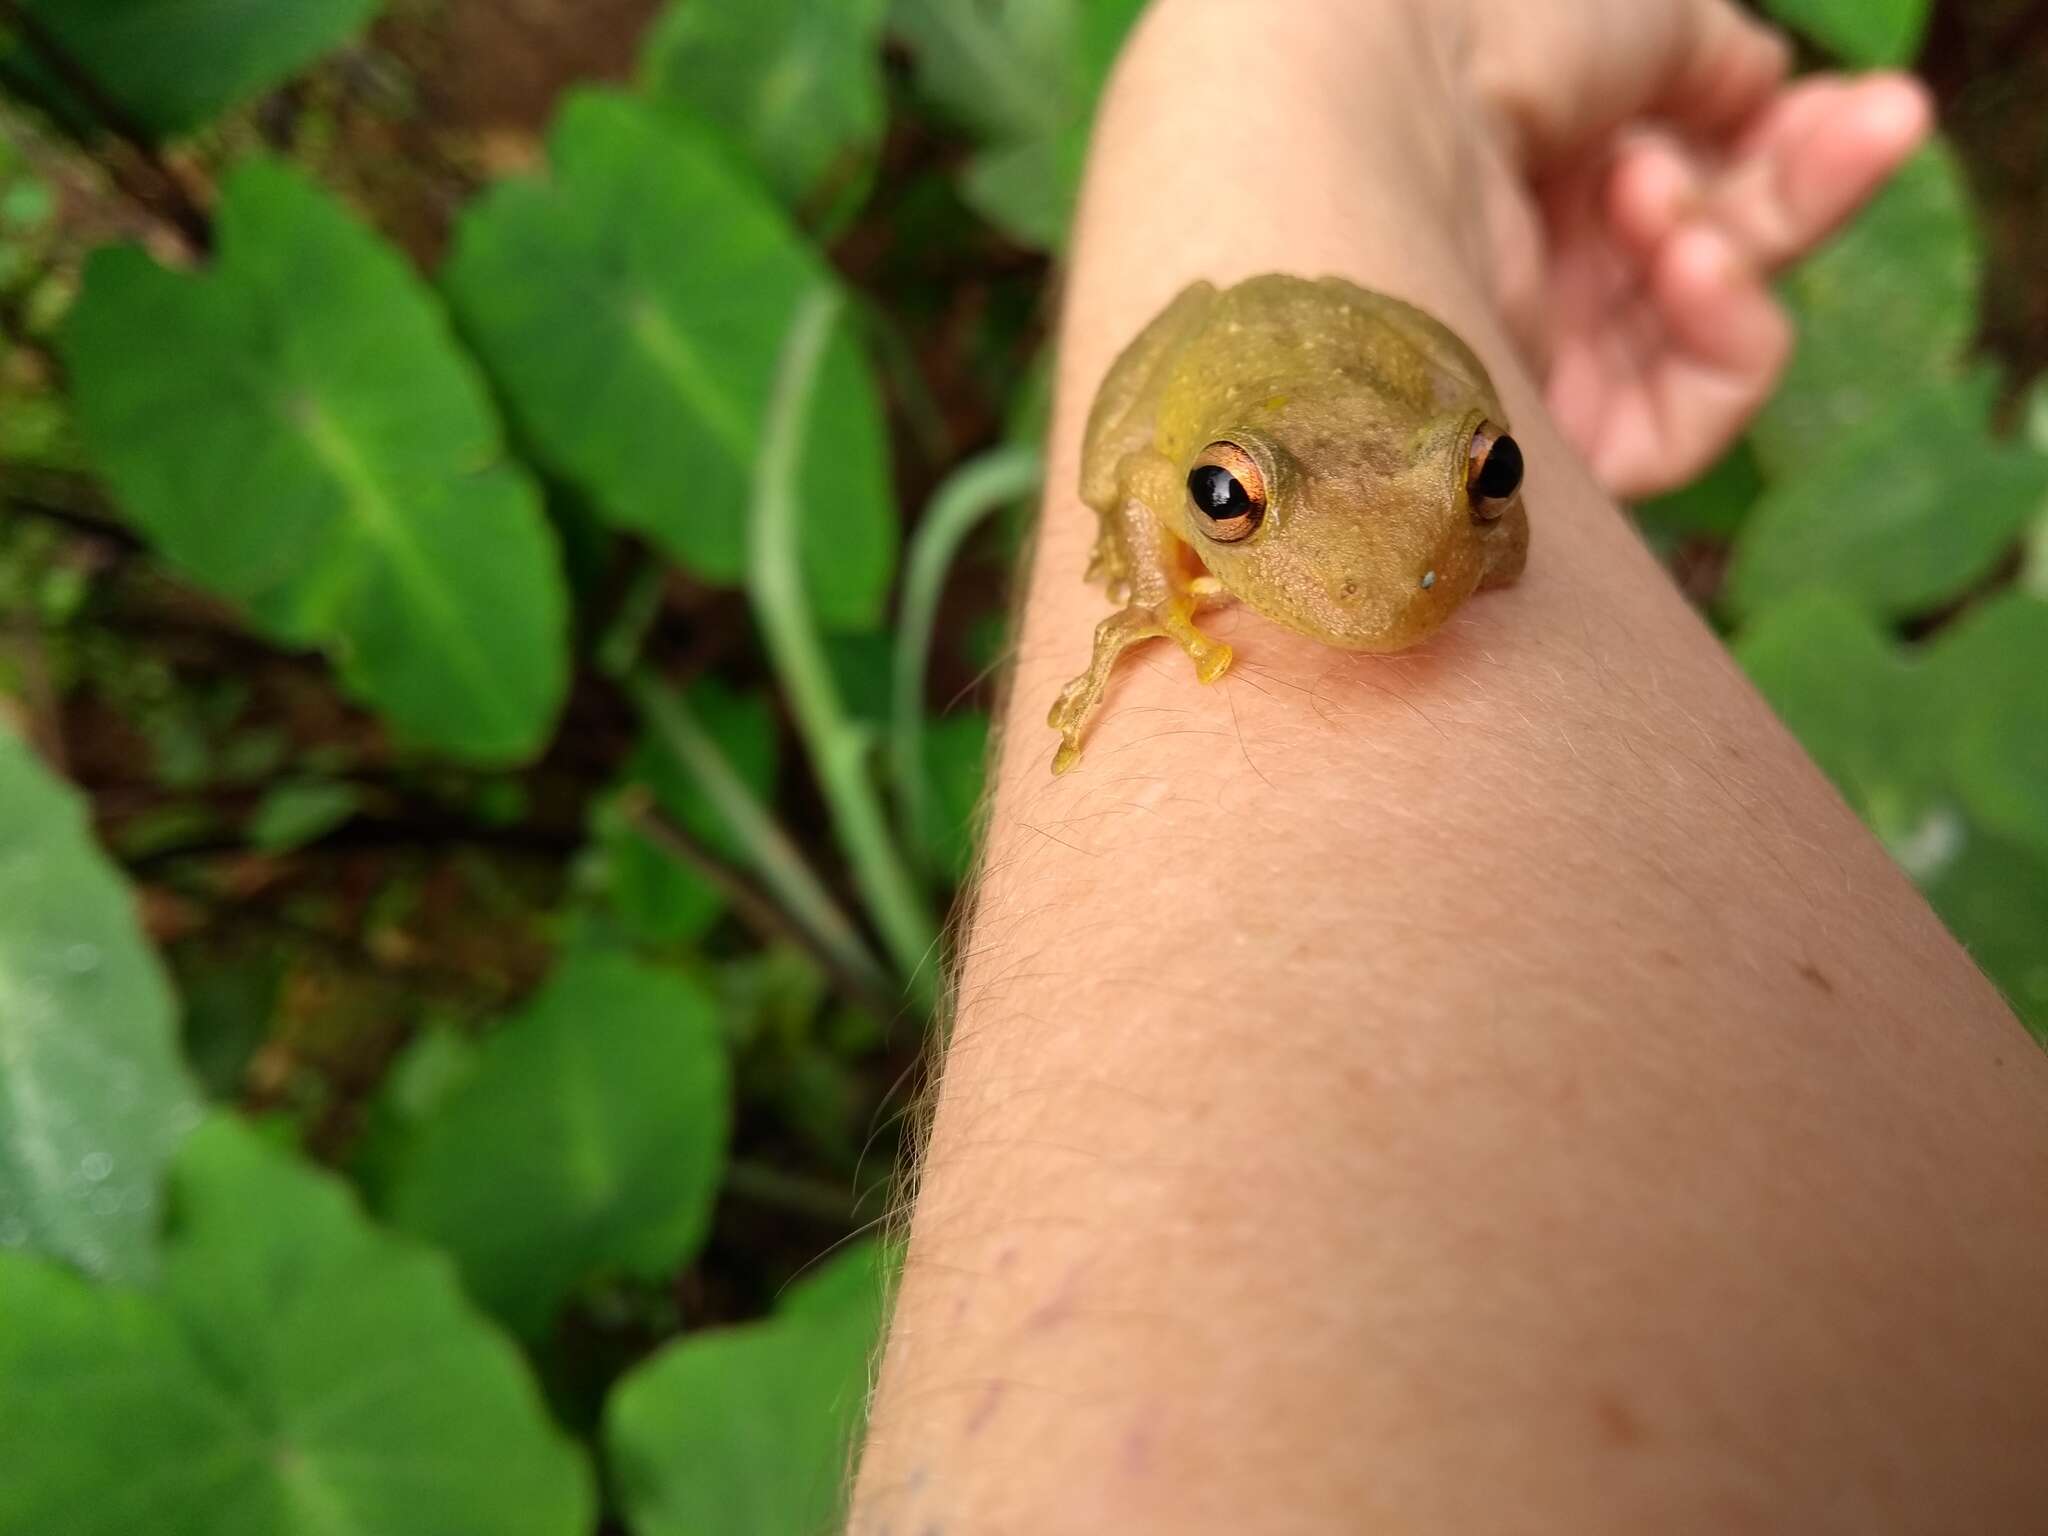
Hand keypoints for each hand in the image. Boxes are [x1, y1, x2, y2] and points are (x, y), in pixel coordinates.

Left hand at [1462, 0, 1930, 498]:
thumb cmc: (1501, 31)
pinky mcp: (1534, 451)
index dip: (1790, 147)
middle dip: (1807, 187)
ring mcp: (1530, 361)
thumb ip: (1712, 68)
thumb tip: (1758, 95)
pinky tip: (1687, 257)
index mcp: (1539, 168)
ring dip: (1732, 244)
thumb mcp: (1636, 20)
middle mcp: (1528, 269)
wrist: (1393, 108)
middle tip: (1890, 120)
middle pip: (1711, 259)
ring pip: (1704, 339)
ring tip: (1661, 188)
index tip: (1868, 106)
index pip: (1692, 183)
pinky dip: (1718, 335)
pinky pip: (1676, 428)